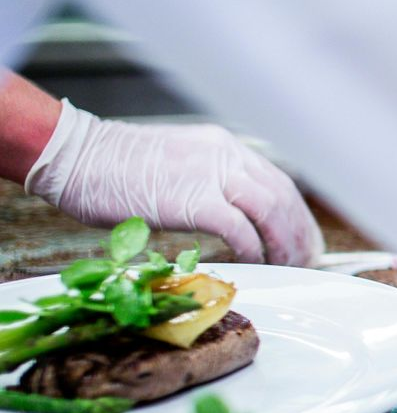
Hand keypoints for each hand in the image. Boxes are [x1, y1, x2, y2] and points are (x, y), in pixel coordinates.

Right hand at [26, 102, 322, 264]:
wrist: (74, 157)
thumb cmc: (115, 168)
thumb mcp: (179, 165)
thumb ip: (212, 182)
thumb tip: (238, 218)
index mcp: (223, 146)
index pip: (278, 182)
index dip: (298, 215)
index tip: (304, 241)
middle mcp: (224, 155)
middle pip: (283, 197)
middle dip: (300, 234)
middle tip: (305, 261)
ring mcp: (210, 174)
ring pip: (271, 210)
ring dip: (284, 243)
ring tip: (287, 266)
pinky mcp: (193, 199)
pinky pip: (239, 229)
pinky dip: (253, 249)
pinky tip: (254, 263)